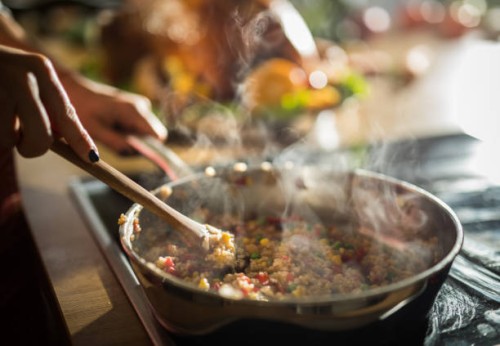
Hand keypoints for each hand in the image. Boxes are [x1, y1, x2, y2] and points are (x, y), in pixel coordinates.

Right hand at [0, 45, 97, 161]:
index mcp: (40, 68)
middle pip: (40, 137)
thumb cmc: (1, 75)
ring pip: (8, 139)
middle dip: (33, 147)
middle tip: (21, 140)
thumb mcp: (26, 79)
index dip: (79, 138)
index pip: (66, 112)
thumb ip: (46, 106)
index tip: (91, 157)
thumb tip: (68, 142)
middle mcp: (20, 75)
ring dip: (3, 137)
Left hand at [60, 74, 167, 154]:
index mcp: (134, 111)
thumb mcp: (95, 131)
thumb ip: (117, 143)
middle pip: (154, 136)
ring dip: (133, 139)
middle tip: (115, 141)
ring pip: (147, 133)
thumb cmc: (81, 110)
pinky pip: (141, 128)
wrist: (73, 90)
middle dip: (139, 145)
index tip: (130, 151)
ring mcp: (141, 105)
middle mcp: (143, 106)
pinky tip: (113, 128)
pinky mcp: (137, 107)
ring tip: (110, 132)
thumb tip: (134, 153)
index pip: (158, 137)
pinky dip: (129, 133)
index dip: (150, 149)